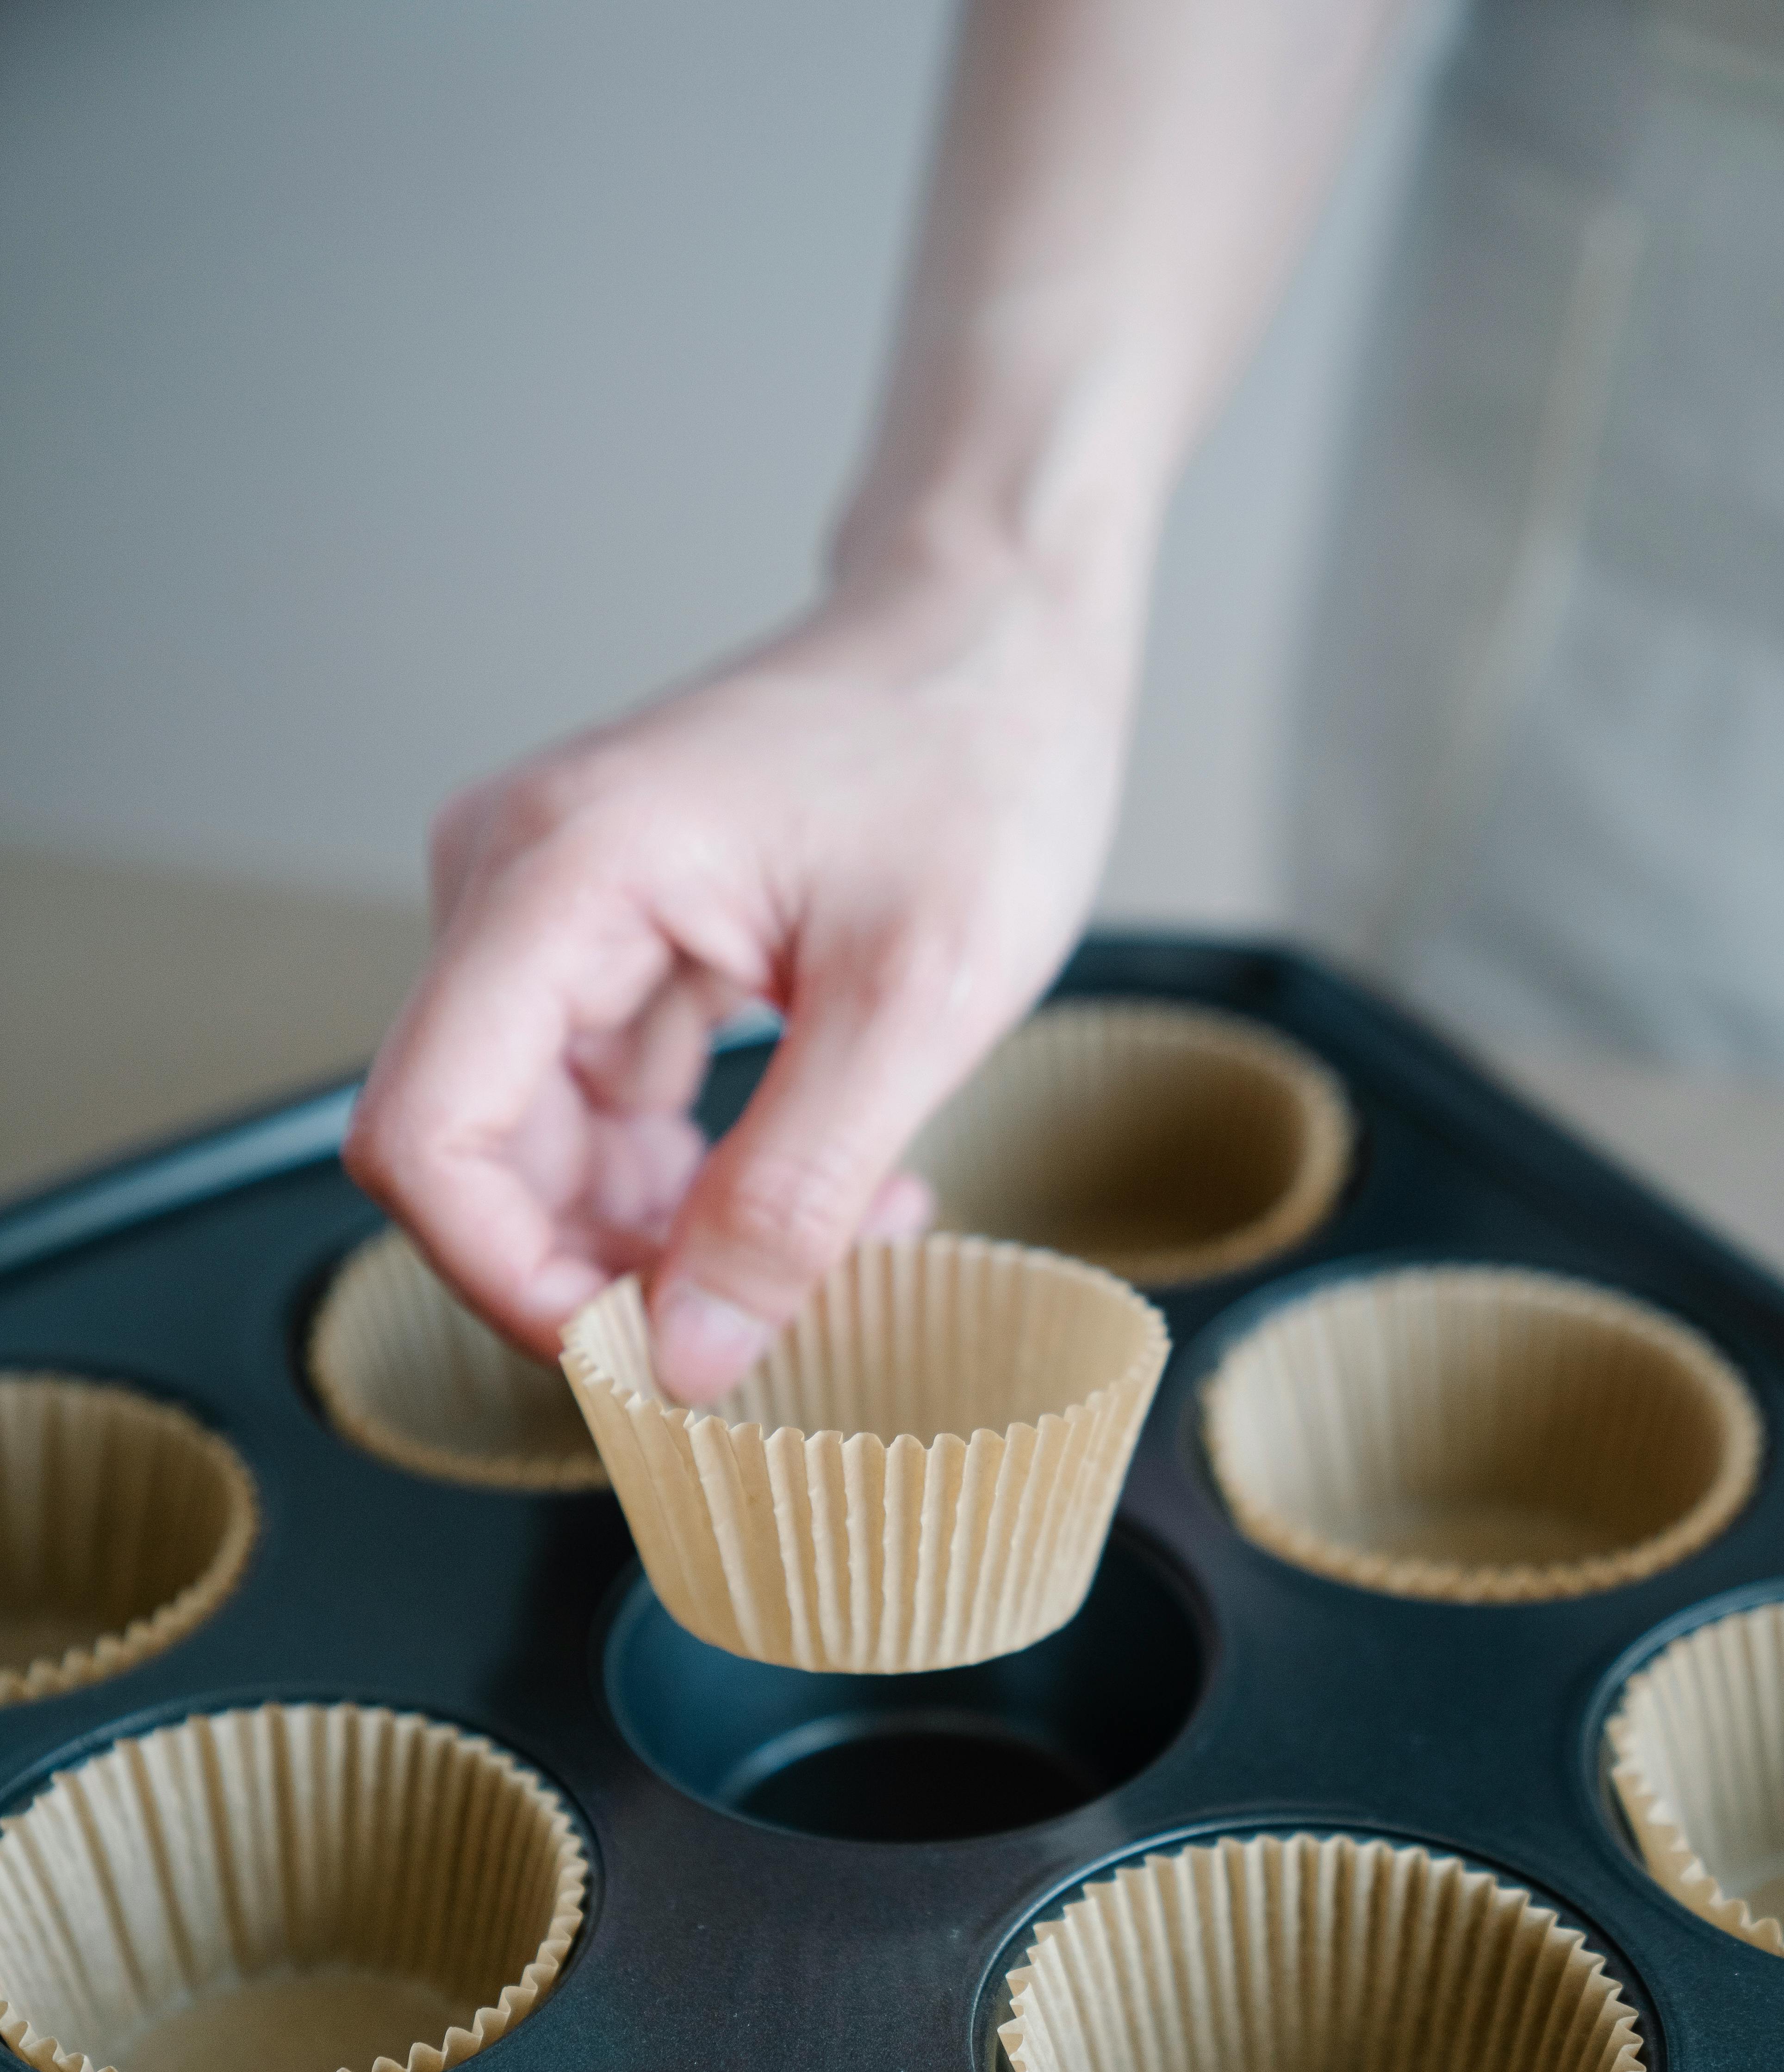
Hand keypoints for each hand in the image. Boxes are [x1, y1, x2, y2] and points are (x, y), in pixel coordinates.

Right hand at [344, 554, 1135, 1403]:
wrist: (999, 636)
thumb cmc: (976, 761)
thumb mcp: (916, 1004)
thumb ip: (792, 1192)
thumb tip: (689, 1358)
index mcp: (558, 873)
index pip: (424, 1137)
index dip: (509, 1282)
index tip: (647, 1363)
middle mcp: (515, 889)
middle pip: (475, 1161)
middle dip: (611, 1274)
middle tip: (782, 1318)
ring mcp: (552, 921)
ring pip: (544, 1158)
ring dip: (671, 1242)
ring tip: (848, 1241)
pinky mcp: (606, 952)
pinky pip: (604, 1117)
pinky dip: (699, 1186)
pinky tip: (827, 1194)